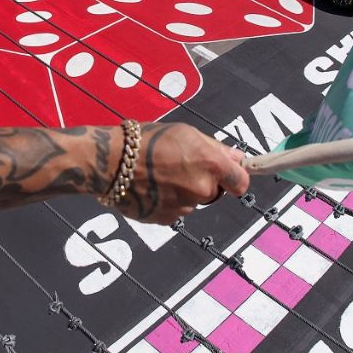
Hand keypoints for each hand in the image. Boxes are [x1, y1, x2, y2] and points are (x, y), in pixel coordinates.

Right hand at [111, 123, 249, 224]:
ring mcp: (185, 207)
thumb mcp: (185, 132)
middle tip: (179, 167)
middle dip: (203, 182)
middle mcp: (202, 189)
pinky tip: (152, 189)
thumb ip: (215, 148)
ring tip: (159, 176)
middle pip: (213, 191)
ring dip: (183, 192)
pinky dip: (168, 202)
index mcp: (211, 164)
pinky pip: (175, 211)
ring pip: (193, 201)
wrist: (111, 162)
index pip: (241, 183)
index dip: (234, 179)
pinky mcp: (167, 219)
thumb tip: (238, 158)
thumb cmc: (148, 140)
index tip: (226, 176)